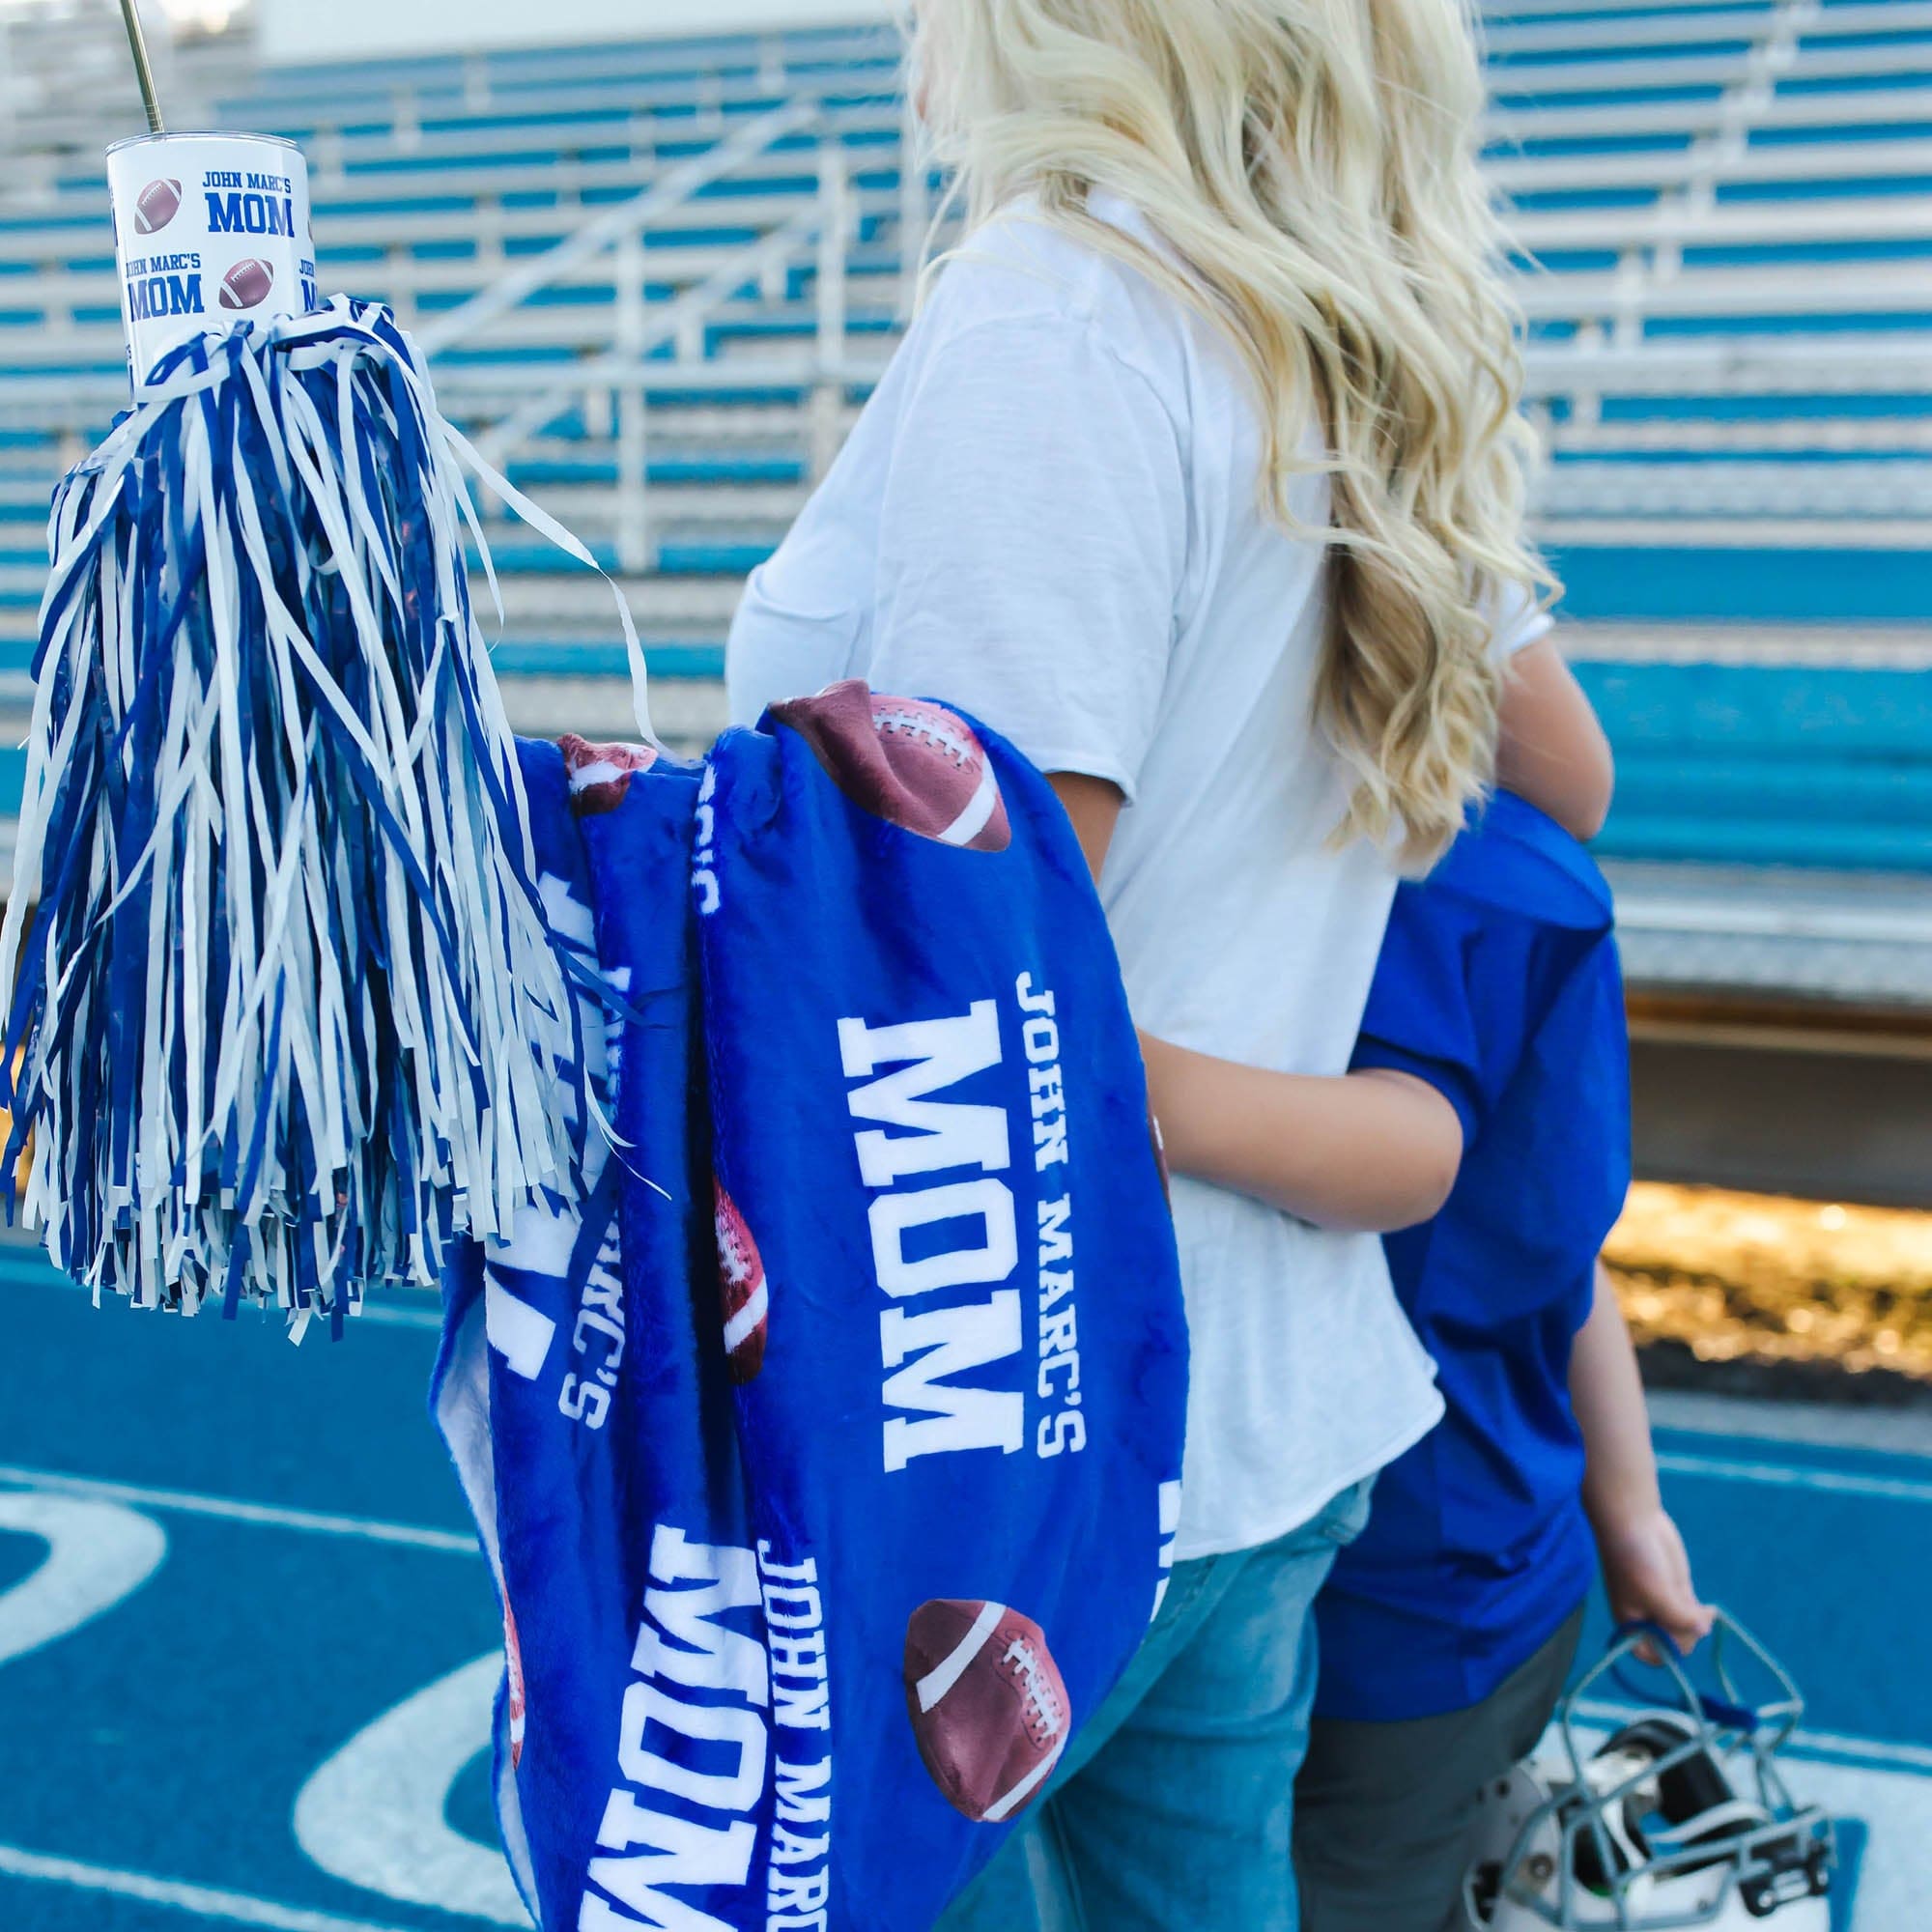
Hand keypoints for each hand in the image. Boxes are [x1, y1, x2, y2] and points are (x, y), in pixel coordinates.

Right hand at [1595, 1505, 1712, 1659]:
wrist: (1635, 1521)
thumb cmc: (1636, 1561)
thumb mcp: (1656, 1594)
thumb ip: (1679, 1618)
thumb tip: (1704, 1631)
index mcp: (1631, 1623)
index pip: (1648, 1654)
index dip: (1664, 1655)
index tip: (1677, 1640)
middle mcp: (1648, 1617)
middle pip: (1673, 1644)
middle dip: (1685, 1635)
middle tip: (1689, 1615)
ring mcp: (1665, 1604)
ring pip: (1687, 1629)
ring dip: (1696, 1624)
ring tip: (1699, 1608)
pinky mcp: (1679, 1590)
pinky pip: (1694, 1613)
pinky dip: (1704, 1615)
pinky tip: (1710, 1609)